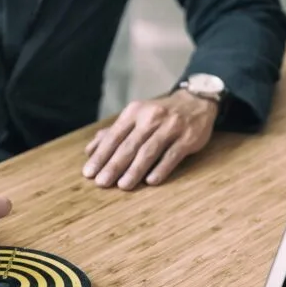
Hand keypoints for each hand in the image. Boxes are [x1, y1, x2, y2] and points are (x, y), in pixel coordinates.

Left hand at [83, 90, 217, 189]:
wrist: (196, 100)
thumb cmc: (159, 114)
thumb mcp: (135, 116)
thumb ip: (112, 133)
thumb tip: (89, 151)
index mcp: (134, 112)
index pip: (114, 136)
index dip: (101, 155)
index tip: (89, 173)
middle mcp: (151, 117)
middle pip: (129, 145)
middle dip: (113, 165)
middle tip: (101, 183)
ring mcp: (171, 126)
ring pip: (149, 151)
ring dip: (135, 169)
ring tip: (123, 186)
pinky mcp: (188, 137)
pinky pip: (172, 155)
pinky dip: (161, 168)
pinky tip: (151, 181)